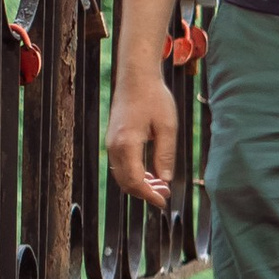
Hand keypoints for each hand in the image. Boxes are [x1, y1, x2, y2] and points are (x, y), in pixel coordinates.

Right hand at [107, 73, 176, 211]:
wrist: (136, 77)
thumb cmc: (154, 98)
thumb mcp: (167, 127)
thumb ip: (165, 155)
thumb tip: (165, 179)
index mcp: (127, 144)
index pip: (135, 181)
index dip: (149, 195)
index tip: (163, 202)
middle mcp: (114, 146)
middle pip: (126, 182)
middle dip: (145, 192)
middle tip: (166, 193)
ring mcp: (111, 143)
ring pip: (122, 175)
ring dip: (140, 184)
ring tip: (161, 183)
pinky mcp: (113, 139)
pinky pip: (121, 165)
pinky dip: (134, 173)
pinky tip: (151, 172)